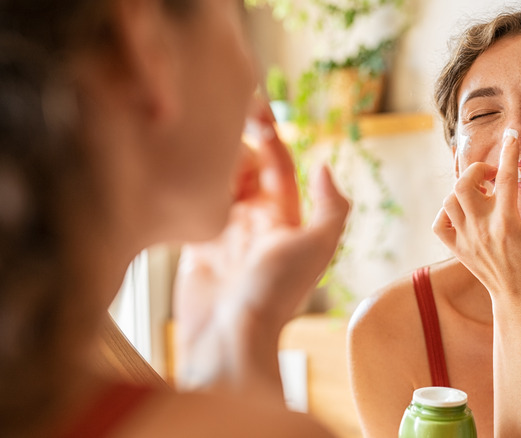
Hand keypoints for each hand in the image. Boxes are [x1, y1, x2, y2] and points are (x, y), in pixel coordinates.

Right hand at [173, 102, 349, 390]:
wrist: (228, 338)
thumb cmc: (275, 294)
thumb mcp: (316, 247)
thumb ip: (330, 207)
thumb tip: (323, 166)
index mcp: (286, 217)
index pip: (277, 164)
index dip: (268, 134)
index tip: (252, 106)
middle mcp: (256, 221)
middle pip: (244, 168)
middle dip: (234, 146)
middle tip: (217, 132)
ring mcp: (225, 233)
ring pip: (218, 183)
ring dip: (212, 164)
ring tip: (198, 150)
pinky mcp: (195, 246)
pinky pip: (193, 206)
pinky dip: (190, 190)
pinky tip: (181, 173)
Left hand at [432, 131, 520, 300]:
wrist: (519, 296)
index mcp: (508, 223)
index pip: (505, 178)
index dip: (509, 153)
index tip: (511, 137)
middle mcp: (482, 229)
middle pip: (464, 185)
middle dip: (476, 170)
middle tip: (491, 175)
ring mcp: (466, 239)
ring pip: (449, 200)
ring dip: (463, 189)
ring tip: (481, 194)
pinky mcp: (456, 248)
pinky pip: (439, 223)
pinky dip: (446, 212)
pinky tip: (464, 212)